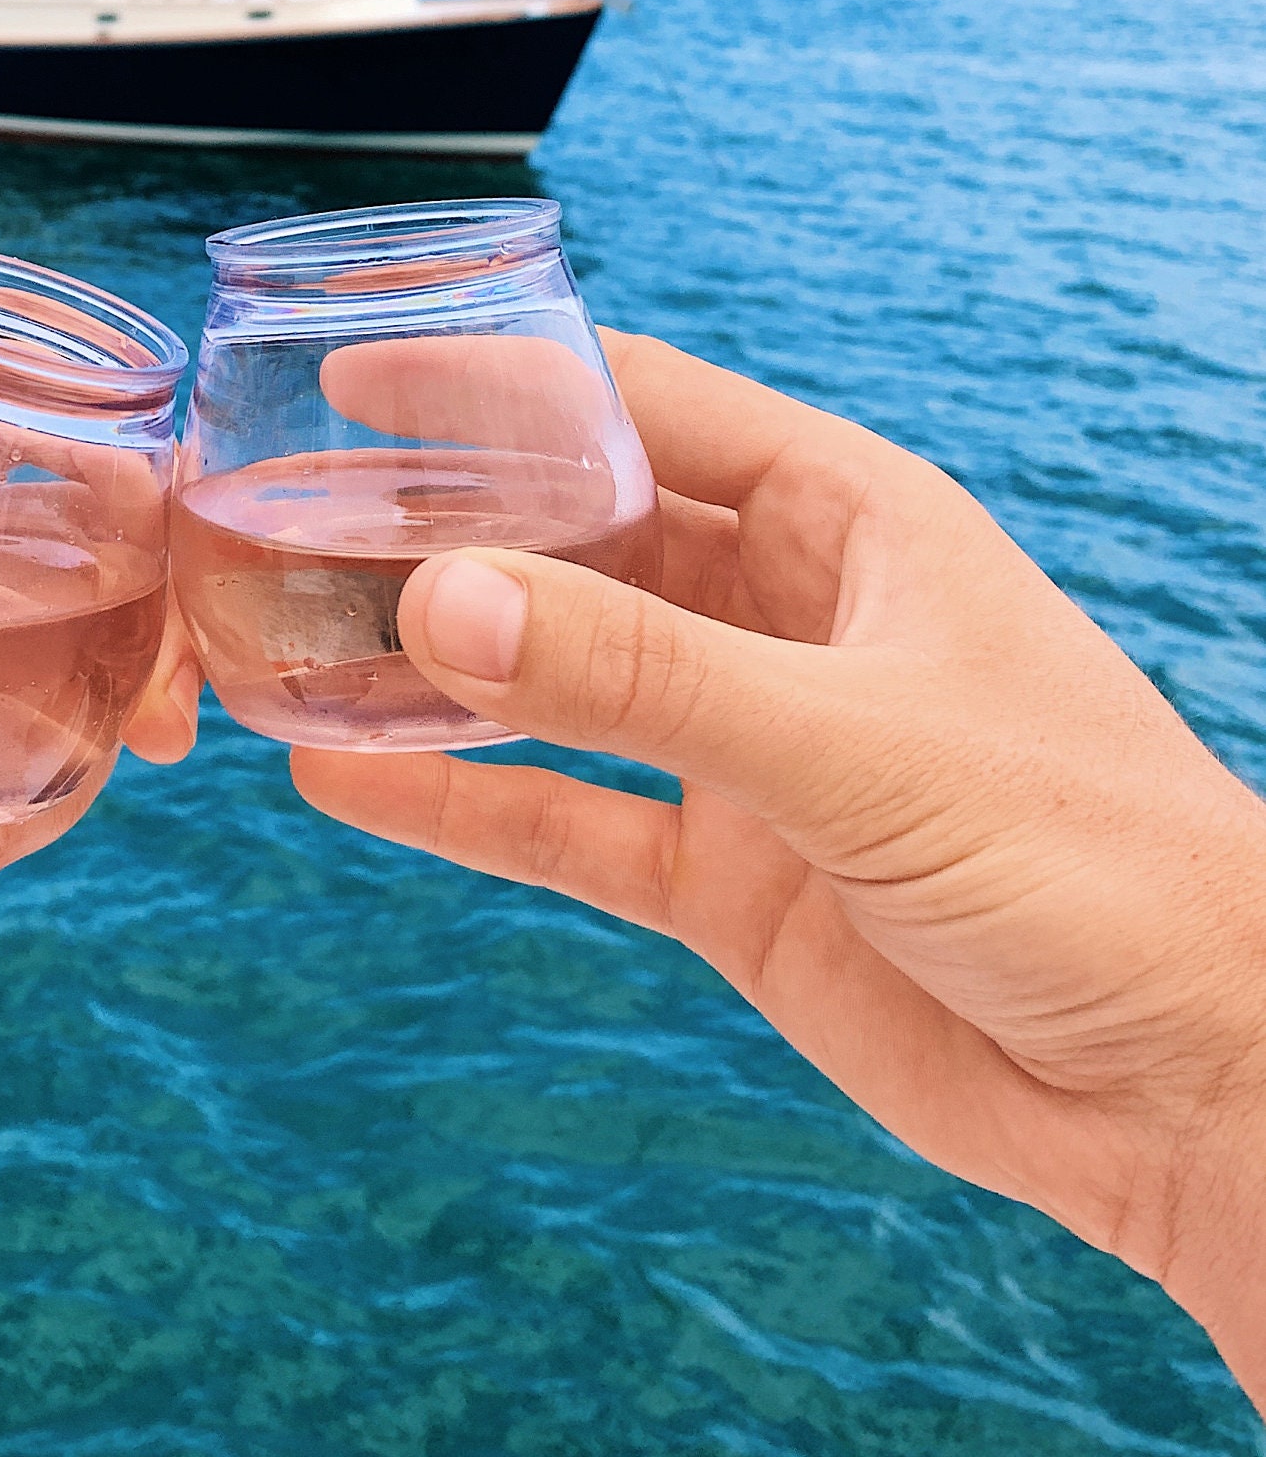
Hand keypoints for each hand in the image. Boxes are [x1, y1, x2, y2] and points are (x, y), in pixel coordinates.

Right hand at [292, 333, 1265, 1394]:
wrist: (1191, 1083)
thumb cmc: (1096, 863)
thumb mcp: (855, 744)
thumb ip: (643, 678)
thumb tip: (440, 600)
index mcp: (848, 522)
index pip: (643, 408)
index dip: (498, 384)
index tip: (353, 373)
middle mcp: (788, 618)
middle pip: (578, 543)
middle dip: (439, 531)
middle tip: (282, 525)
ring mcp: (752, 750)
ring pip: (557, 678)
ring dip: (434, 665)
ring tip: (284, 641)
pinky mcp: (733, 878)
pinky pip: (567, 818)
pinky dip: (461, 801)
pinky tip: (346, 779)